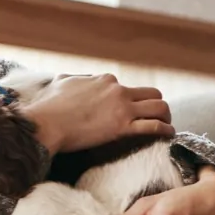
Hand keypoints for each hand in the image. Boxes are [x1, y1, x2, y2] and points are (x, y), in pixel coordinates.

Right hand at [21, 74, 173, 153]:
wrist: (46, 124)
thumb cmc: (49, 106)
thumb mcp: (60, 83)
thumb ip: (71, 79)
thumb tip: (69, 79)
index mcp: (104, 80)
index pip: (126, 87)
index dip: (129, 99)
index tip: (128, 110)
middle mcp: (118, 90)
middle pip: (152, 93)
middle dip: (156, 104)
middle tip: (155, 117)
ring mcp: (122, 108)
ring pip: (160, 107)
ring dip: (166, 116)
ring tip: (166, 125)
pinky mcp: (123, 127)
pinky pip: (155, 126)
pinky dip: (166, 130)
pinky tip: (168, 135)